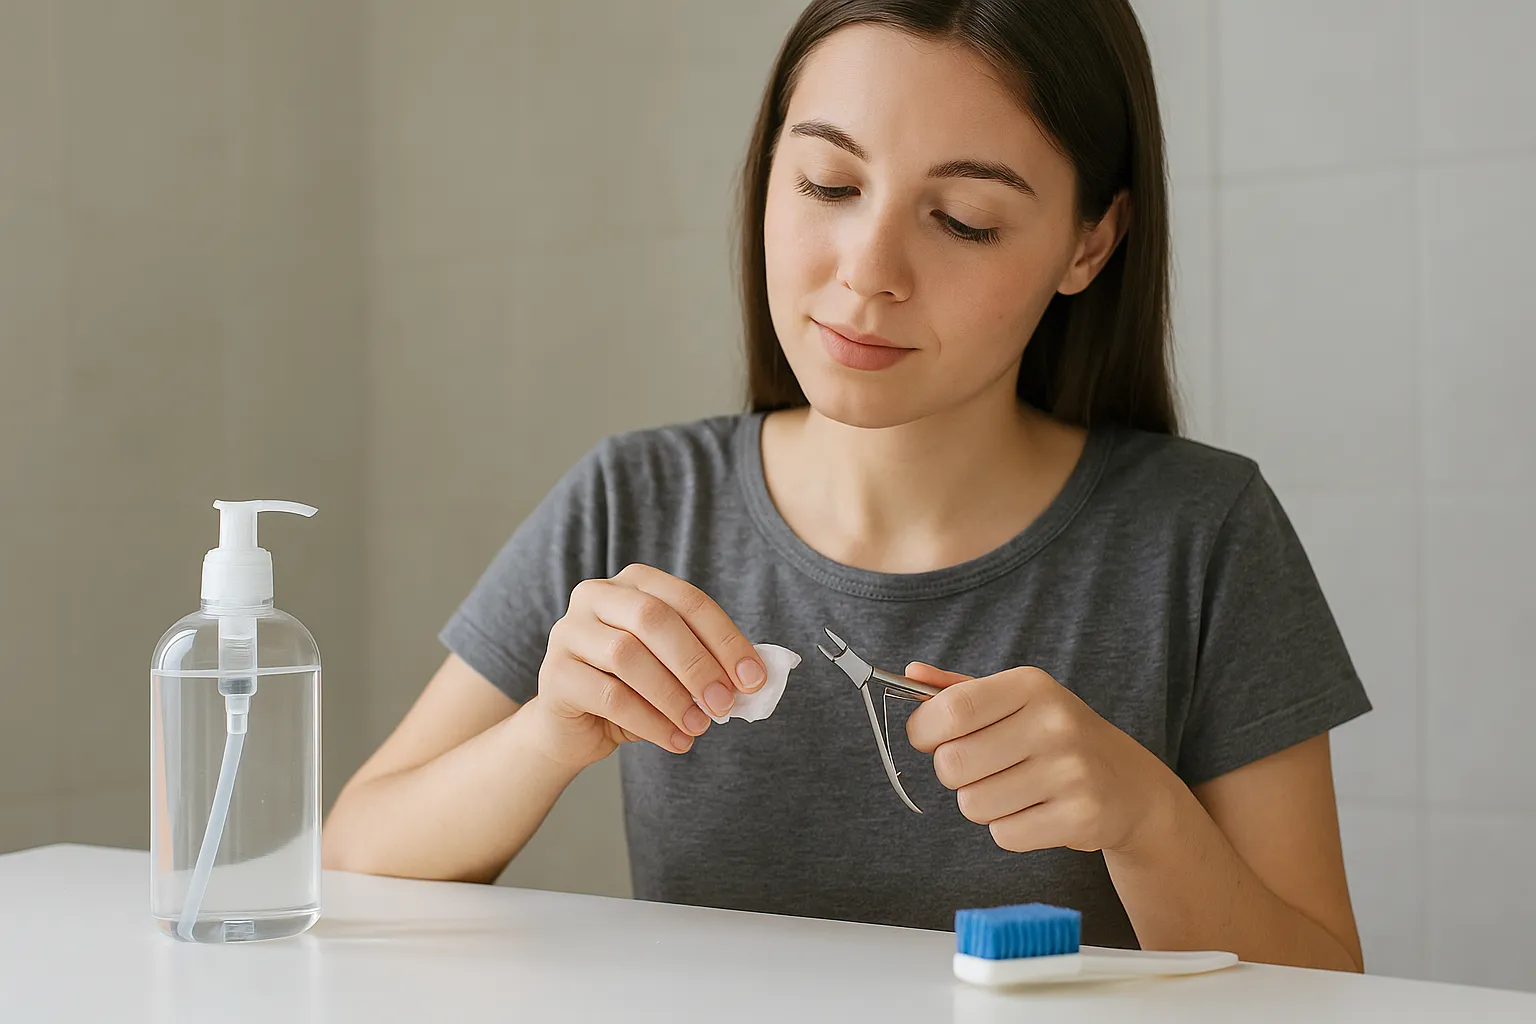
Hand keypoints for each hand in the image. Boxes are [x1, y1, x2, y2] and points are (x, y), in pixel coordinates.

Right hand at [526, 564, 765, 768]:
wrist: (574, 728)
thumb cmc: (633, 691)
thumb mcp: (674, 671)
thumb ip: (709, 664)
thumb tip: (756, 677)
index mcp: (634, 583)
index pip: (688, 600)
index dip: (725, 639)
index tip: (754, 679)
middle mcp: (596, 596)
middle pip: (654, 619)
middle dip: (697, 664)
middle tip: (725, 704)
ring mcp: (568, 631)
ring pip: (627, 656)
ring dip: (673, 696)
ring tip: (698, 726)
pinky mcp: (553, 672)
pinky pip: (609, 696)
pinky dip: (650, 721)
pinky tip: (675, 739)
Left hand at [904, 663, 1176, 854]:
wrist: (1130, 786)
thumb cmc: (1055, 738)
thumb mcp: (1015, 702)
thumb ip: (959, 690)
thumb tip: (910, 673)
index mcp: (1031, 686)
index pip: (951, 710)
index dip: (923, 731)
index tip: (927, 739)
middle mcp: (1054, 723)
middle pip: (953, 764)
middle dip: (954, 774)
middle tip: (982, 769)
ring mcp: (1070, 771)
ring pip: (974, 805)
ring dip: (983, 804)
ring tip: (1016, 790)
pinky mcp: (1080, 816)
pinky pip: (1004, 834)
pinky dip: (1010, 829)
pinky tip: (1038, 811)